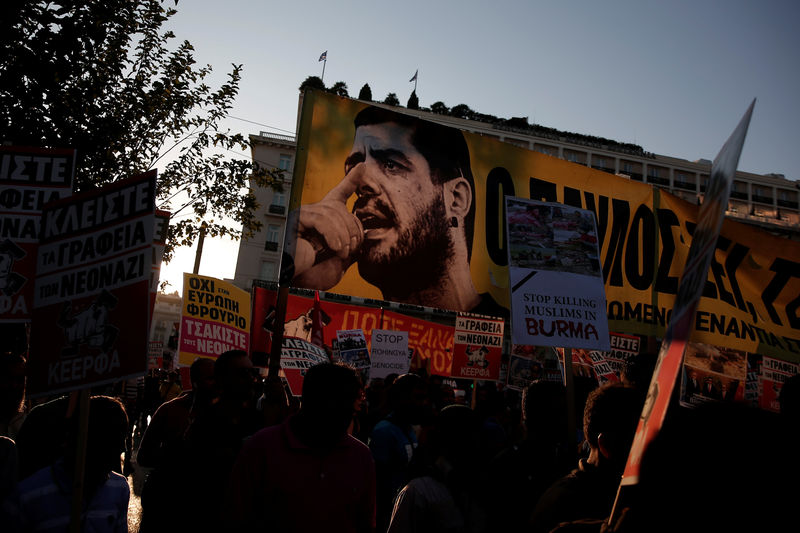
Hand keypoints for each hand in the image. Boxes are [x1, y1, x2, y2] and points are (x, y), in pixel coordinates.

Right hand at [288, 173, 363, 288]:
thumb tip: (364, 231)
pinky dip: (332, 234)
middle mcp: (313, 212)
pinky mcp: (294, 220)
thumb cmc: (317, 274)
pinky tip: (335, 248)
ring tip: (341, 253)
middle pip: (340, 208)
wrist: (300, 286)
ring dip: (342, 236)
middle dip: (352, 230)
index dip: (352, 180)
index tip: (363, 167)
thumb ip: (351, 243)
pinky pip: (320, 218)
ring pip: (331, 212)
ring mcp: (302, 215)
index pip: (340, 193)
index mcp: (325, 219)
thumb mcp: (341, 258)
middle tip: (350, 251)